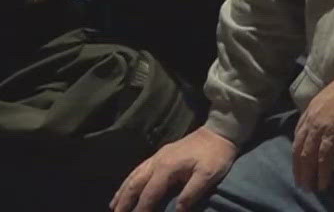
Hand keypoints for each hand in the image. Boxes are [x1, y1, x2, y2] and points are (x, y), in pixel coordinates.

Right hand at [112, 126, 237, 211]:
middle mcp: (157, 162)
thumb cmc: (216, 154)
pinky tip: (125, 187)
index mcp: (167, 168)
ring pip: (133, 176)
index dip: (140, 209)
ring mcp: (157, 157)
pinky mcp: (161, 154)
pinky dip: (128, 181)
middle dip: (124, 202)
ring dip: (122, 192)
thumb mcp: (209, 175)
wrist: (220, 131)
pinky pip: (138, 170)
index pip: (149, 194)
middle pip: (135, 185)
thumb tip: (178, 211)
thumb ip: (192, 193)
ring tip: (113, 206)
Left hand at [292, 67, 333, 192]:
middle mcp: (311, 117)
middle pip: (299, 147)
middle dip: (298, 167)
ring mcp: (320, 126)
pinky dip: (322, 172)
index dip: (298, 150)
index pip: (299, 134)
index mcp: (311, 107)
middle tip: (301, 182)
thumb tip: (332, 121)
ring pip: (308, 155)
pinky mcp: (333, 133)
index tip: (299, 162)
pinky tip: (323, 183)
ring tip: (309, 187)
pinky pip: (324, 157)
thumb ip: (328, 110)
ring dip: (307, 173)